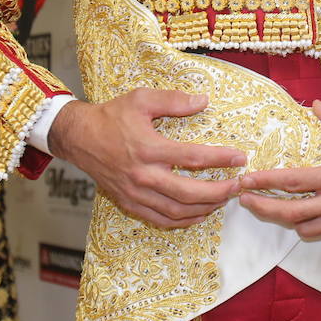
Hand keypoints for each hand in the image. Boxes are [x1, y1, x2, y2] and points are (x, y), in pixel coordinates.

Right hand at [47, 89, 246, 228]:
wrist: (79, 138)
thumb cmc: (111, 117)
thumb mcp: (142, 99)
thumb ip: (173, 101)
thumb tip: (203, 101)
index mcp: (149, 149)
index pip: (193, 157)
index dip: (221, 159)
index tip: (240, 158)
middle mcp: (143, 175)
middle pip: (190, 192)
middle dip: (219, 192)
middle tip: (238, 186)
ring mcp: (136, 193)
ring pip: (177, 211)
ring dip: (204, 209)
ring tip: (223, 200)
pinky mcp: (129, 203)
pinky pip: (160, 219)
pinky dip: (182, 221)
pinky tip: (198, 214)